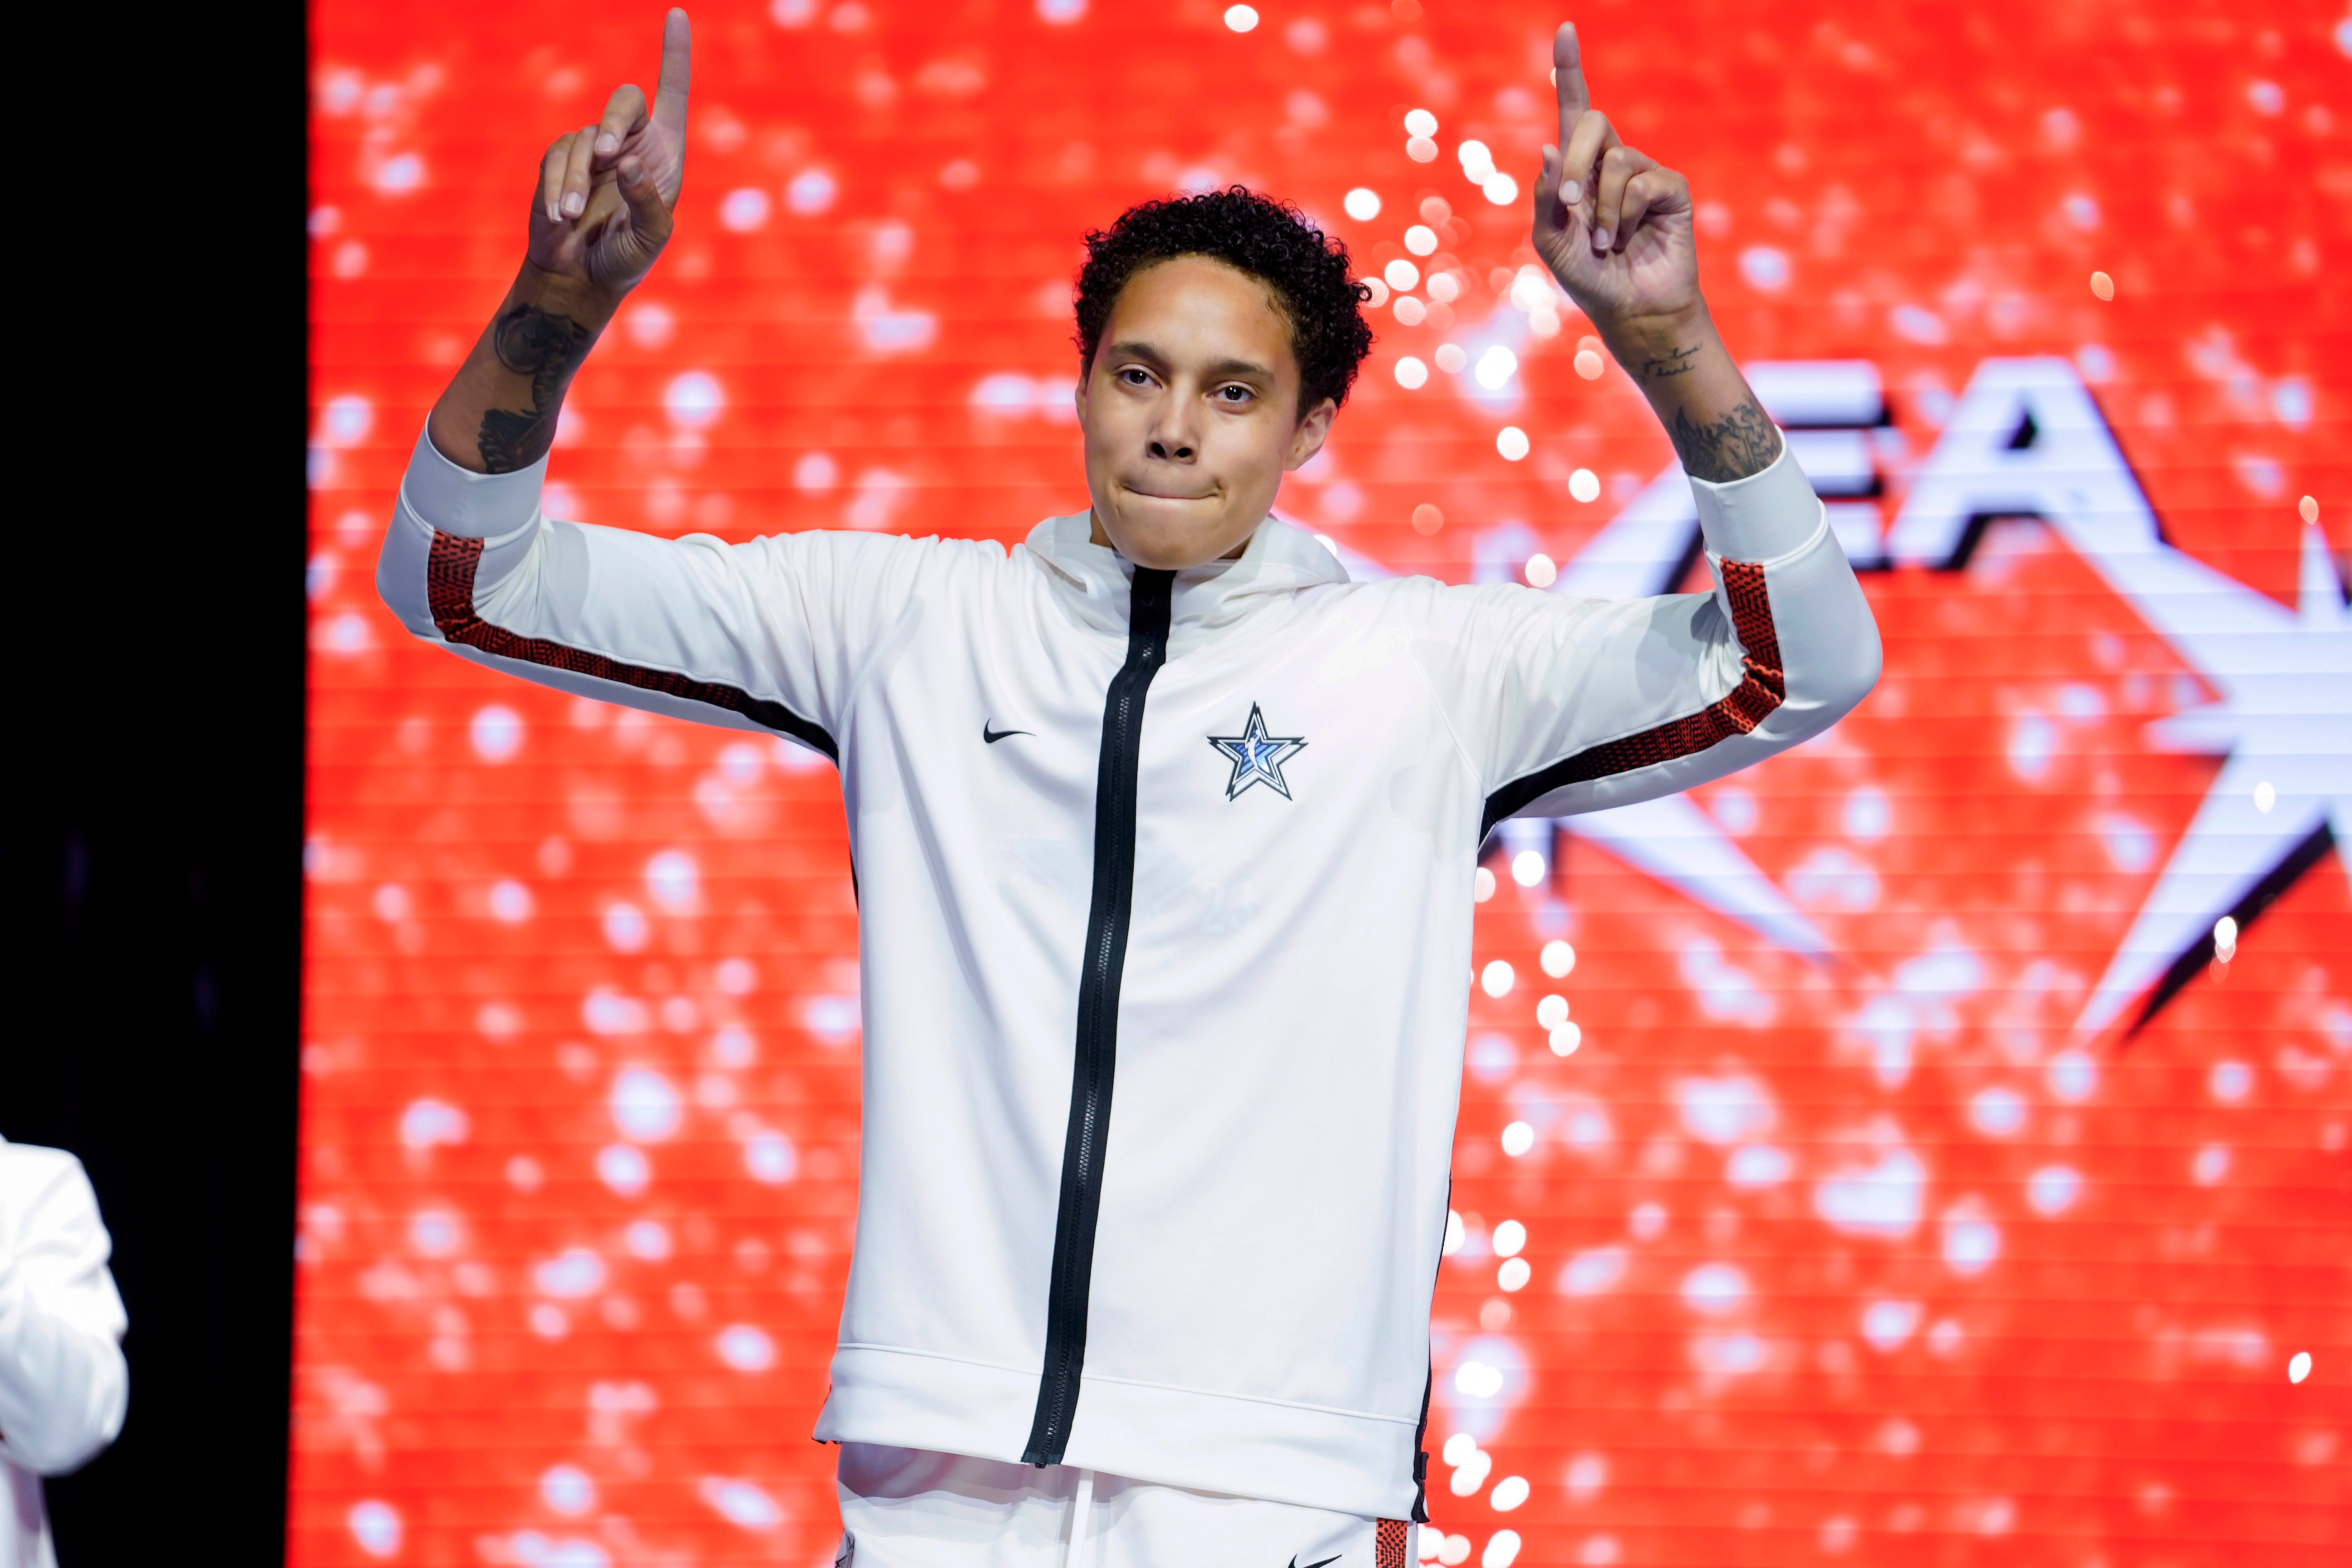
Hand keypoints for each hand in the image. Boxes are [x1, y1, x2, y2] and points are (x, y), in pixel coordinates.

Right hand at [526, 8, 691, 298]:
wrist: (581, 277)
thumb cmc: (625, 259)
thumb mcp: (651, 238)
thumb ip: (648, 202)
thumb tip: (627, 163)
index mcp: (664, 153)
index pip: (672, 93)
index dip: (674, 55)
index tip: (677, 14)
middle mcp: (631, 143)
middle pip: (625, 101)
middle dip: (615, 123)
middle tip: (607, 155)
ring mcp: (593, 149)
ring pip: (585, 138)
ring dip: (579, 179)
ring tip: (575, 216)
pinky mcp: (559, 161)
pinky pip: (557, 158)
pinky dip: (558, 186)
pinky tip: (560, 217)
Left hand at [1531, 23, 1699, 338]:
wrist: (1630, 310)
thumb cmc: (1589, 277)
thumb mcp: (1551, 241)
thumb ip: (1546, 198)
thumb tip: (1548, 149)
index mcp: (1579, 167)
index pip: (1573, 109)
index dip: (1568, 70)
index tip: (1565, 31)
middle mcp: (1612, 161)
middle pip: (1591, 121)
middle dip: (1575, 159)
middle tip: (1570, 203)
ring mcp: (1644, 172)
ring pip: (1615, 161)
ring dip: (1600, 209)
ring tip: (1604, 243)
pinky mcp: (1671, 189)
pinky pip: (1641, 183)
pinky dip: (1625, 215)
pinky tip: (1626, 239)